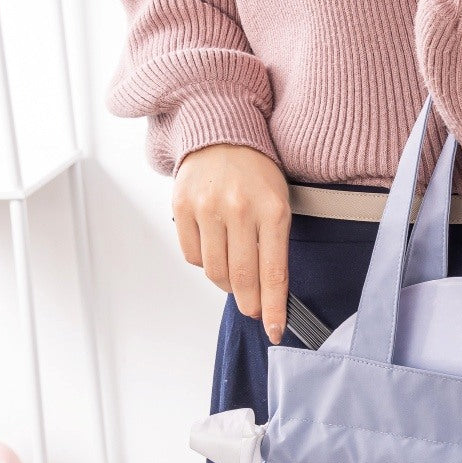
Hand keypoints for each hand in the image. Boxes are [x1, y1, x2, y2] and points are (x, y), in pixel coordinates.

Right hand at [172, 144, 290, 342]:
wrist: (221, 133)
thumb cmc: (256, 175)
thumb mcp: (279, 205)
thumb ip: (275, 246)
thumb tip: (268, 294)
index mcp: (273, 210)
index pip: (273, 273)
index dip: (274, 308)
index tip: (274, 329)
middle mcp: (239, 209)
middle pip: (242, 278)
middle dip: (249, 303)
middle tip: (253, 310)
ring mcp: (207, 207)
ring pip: (214, 271)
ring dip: (226, 283)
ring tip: (235, 274)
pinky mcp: (182, 206)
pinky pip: (192, 256)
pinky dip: (204, 263)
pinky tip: (214, 250)